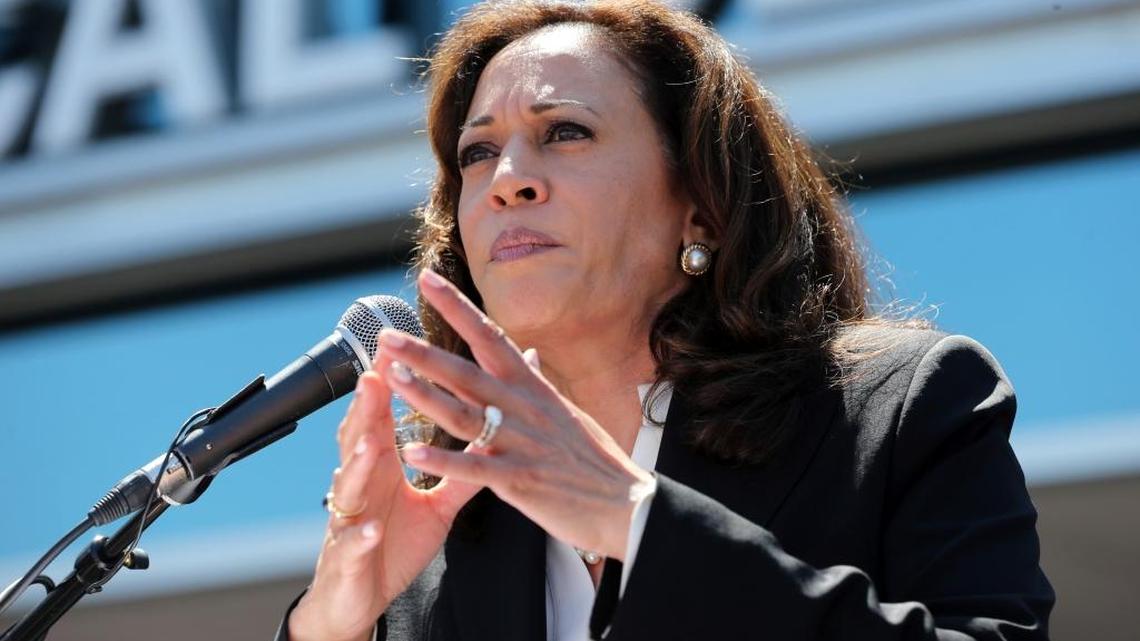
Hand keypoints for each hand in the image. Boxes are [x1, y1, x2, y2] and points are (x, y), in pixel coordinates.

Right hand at [288, 350, 481, 640]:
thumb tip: (494, 436)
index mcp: (382, 466)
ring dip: (359, 464)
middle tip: (375, 376)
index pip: (383, 418)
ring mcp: (350, 518)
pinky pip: (355, 544)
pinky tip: (370, 528)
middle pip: (360, 440)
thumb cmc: (396, 540)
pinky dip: (361, 535)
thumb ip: (460, 469)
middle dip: (366, 409)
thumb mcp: (436, 503)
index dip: (390, 385)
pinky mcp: (350, 556)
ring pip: (351, 485)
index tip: (402, 350)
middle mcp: (361, 484)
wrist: (362, 593)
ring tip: (371, 444)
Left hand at [377, 268, 653, 560]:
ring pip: (465, 413)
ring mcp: (522, 442)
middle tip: (385, 336)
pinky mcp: (520, 480)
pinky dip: (443, 459)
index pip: (489, 336)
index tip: (426, 278)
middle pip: (466, 373)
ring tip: (392, 379)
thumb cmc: (594, 460)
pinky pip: (475, 467)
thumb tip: (528, 354)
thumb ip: (537, 384)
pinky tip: (412, 452)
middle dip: (423, 353)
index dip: (456, 306)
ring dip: (426, 395)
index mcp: (533, 387)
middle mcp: (524, 407)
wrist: (627, 503)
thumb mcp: (565, 410)